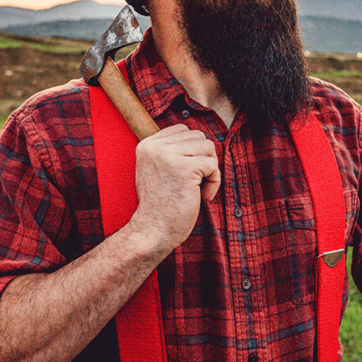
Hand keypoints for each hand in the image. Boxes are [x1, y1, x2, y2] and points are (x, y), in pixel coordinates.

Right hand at [130, 124, 220, 250]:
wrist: (153, 231)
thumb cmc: (161, 204)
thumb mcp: (157, 169)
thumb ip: (171, 151)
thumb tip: (200, 139)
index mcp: (147, 144)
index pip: (183, 130)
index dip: (193, 150)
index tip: (187, 172)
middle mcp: (155, 147)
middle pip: (198, 136)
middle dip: (204, 158)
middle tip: (196, 181)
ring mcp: (169, 156)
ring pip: (208, 147)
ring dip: (210, 168)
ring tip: (199, 187)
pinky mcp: (185, 169)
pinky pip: (213, 165)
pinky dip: (214, 182)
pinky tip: (203, 196)